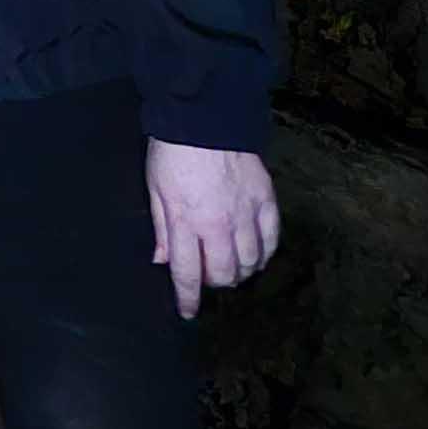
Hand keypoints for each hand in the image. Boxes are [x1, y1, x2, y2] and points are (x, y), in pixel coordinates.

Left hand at [146, 139, 278, 317]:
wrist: (205, 116)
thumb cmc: (173, 152)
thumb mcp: (155, 189)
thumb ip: (162, 229)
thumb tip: (163, 261)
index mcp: (186, 221)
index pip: (187, 273)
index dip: (187, 298)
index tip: (188, 312)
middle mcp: (219, 224)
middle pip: (225, 273)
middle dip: (216, 283)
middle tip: (209, 276)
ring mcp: (246, 212)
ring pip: (251, 261)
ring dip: (241, 271)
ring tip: (232, 266)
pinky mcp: (266, 199)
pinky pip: (272, 239)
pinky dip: (265, 253)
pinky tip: (256, 254)